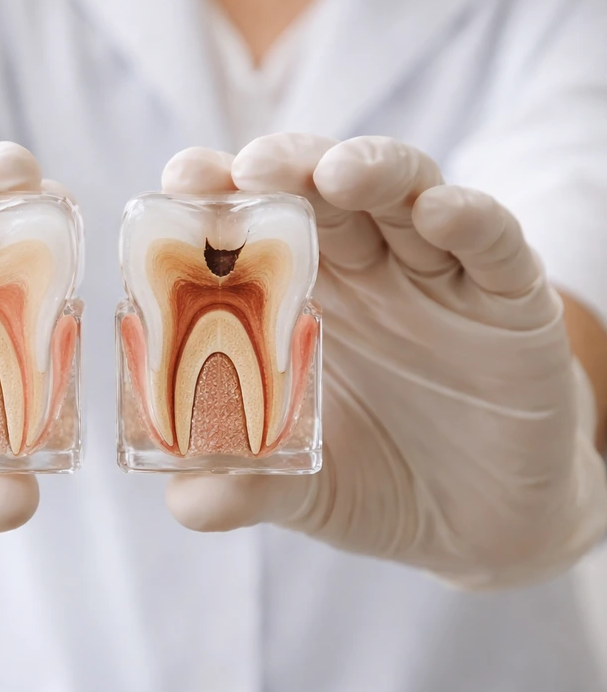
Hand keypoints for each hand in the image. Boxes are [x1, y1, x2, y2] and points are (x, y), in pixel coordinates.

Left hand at [161, 134, 606, 589]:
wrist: (479, 525)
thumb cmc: (375, 482)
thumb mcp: (306, 491)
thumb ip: (248, 489)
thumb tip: (186, 502)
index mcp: (297, 298)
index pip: (251, 225)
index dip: (217, 193)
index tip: (182, 178)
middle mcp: (361, 270)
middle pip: (320, 190)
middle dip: (286, 166)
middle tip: (251, 169)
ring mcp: (434, 276)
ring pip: (403, 194)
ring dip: (370, 171)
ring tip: (334, 175)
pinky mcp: (508, 299)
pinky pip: (492, 242)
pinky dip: (467, 219)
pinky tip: (438, 212)